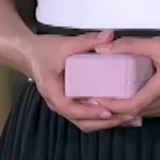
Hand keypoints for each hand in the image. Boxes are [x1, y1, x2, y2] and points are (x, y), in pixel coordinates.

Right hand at [19, 30, 133, 131]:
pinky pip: (86, 116)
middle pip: (82, 122)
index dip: (89, 112)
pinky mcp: (71, 104)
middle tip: (128, 117)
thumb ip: (87, 41)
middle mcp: (57, 103)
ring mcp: (64, 106)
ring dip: (106, 123)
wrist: (29, 54)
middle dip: (105, 123)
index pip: (70, 108)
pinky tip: (120, 114)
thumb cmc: (43, 50)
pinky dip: (102, 118)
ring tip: (129, 119)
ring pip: (85, 123)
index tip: (108, 111)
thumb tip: (110, 36)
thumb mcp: (65, 44)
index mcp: (53, 91)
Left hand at [94, 33, 159, 119]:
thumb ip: (131, 46)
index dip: (111, 104)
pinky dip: (138, 106)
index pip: (132, 104)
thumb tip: (102, 48)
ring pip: (144, 114)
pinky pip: (153, 111)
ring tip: (106, 97)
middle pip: (135, 112)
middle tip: (93, 97)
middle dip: (113, 107)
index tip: (93, 96)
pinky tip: (127, 97)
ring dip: (125, 109)